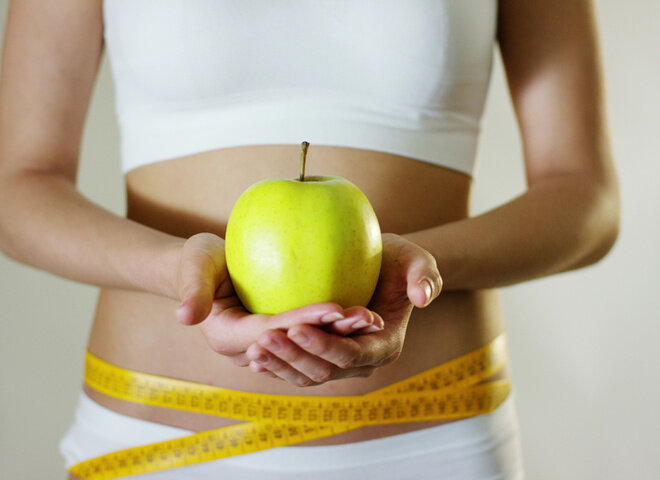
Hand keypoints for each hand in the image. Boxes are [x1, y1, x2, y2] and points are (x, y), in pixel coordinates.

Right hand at [174, 233, 383, 365]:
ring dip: (341, 337)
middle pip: (296, 345)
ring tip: (371, 320)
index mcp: (227, 337)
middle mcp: (249, 351)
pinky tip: (363, 317)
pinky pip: (312, 339)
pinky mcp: (282, 340)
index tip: (334, 306)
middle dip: (332, 334)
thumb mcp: (193, 265)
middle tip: (366, 317)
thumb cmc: (199, 260)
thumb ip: (191, 288)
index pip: (271, 331)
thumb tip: (184, 316)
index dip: (303, 321)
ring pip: (309, 348)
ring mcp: (268, 348)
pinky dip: (337, 331)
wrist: (206, 269)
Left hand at [245, 233, 441, 385]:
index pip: (351, 354)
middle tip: (264, 338)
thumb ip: (425, 275)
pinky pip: (296, 369)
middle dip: (293, 358)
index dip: (323, 345)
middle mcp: (361, 362)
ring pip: (306, 376)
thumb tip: (424, 297)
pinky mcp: (320, 357)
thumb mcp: (415, 259)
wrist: (381, 268)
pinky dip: (276, 366)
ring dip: (279, 366)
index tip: (296, 326)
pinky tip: (252, 355)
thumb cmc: (395, 261)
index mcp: (383, 346)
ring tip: (253, 349)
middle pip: (324, 371)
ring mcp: (338, 364)